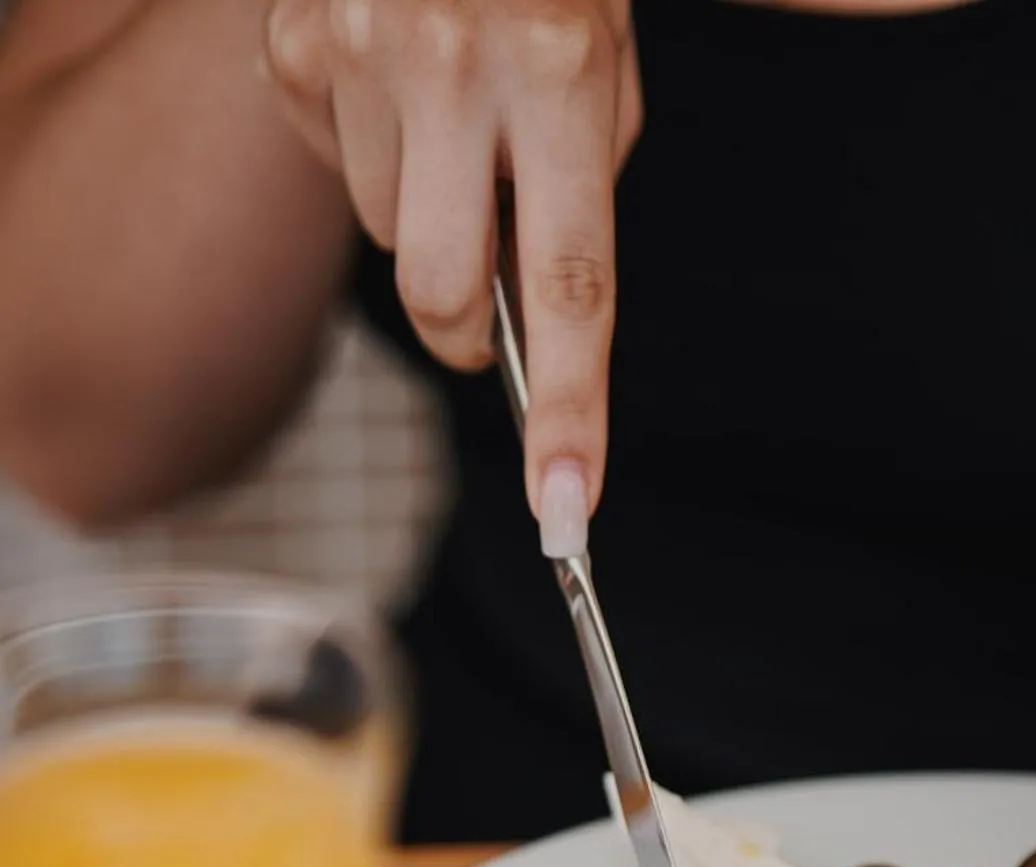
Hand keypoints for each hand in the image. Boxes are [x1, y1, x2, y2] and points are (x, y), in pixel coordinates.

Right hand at [262, 0, 640, 554]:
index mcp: (562, 68)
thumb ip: (578, 191)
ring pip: (388, 240)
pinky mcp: (294, 50)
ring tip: (445, 117)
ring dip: (423, 215)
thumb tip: (530, 327)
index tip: (567, 506)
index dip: (571, 409)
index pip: (573, 283)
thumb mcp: (601, 67)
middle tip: (486, 296)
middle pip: (442, 295)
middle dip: (467, 329)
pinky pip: (337, 175)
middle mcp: (455, 60)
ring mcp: (359, 50)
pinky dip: (370, 156)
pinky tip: (391, 88)